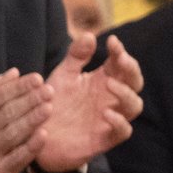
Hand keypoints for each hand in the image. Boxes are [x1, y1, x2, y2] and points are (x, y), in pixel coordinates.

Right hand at [0, 70, 51, 172]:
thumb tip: (13, 72)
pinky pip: (18, 157)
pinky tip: (44, 135)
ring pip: (14, 133)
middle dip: (30, 100)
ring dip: (33, 119)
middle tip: (49, 90)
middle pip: (8, 113)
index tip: (37, 78)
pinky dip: (31, 146)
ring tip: (49, 107)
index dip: (19, 87)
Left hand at [36, 32, 143, 172]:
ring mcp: (110, 118)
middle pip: (135, 82)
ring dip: (126, 93)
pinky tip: (106, 113)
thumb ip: (76, 56)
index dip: (121, 52)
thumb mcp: (63, 76)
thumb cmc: (53, 103)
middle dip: (131, 69)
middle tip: (120, 59)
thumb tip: (89, 35)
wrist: (37, 135)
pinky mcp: (104, 138)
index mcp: (103, 80)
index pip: (121, 64)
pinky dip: (119, 122)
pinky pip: (123, 131)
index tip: (112, 42)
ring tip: (109, 84)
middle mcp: (110, 98)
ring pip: (134, 106)